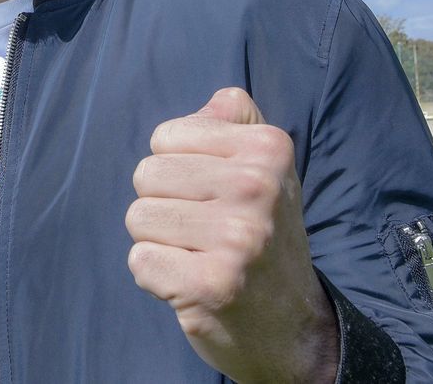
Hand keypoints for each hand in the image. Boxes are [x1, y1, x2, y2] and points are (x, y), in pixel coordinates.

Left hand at [125, 87, 337, 382]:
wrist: (294, 328)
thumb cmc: (265, 235)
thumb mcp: (266, 168)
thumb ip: (234, 122)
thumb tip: (208, 104)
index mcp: (269, 147)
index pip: (165, 136)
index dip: (178, 168)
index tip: (214, 196)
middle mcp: (257, 187)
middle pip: (146, 174)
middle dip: (164, 204)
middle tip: (205, 232)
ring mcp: (236, 238)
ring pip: (138, 217)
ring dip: (159, 242)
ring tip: (199, 256)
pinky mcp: (210, 284)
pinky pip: (140, 261)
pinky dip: (157, 277)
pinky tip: (192, 284)